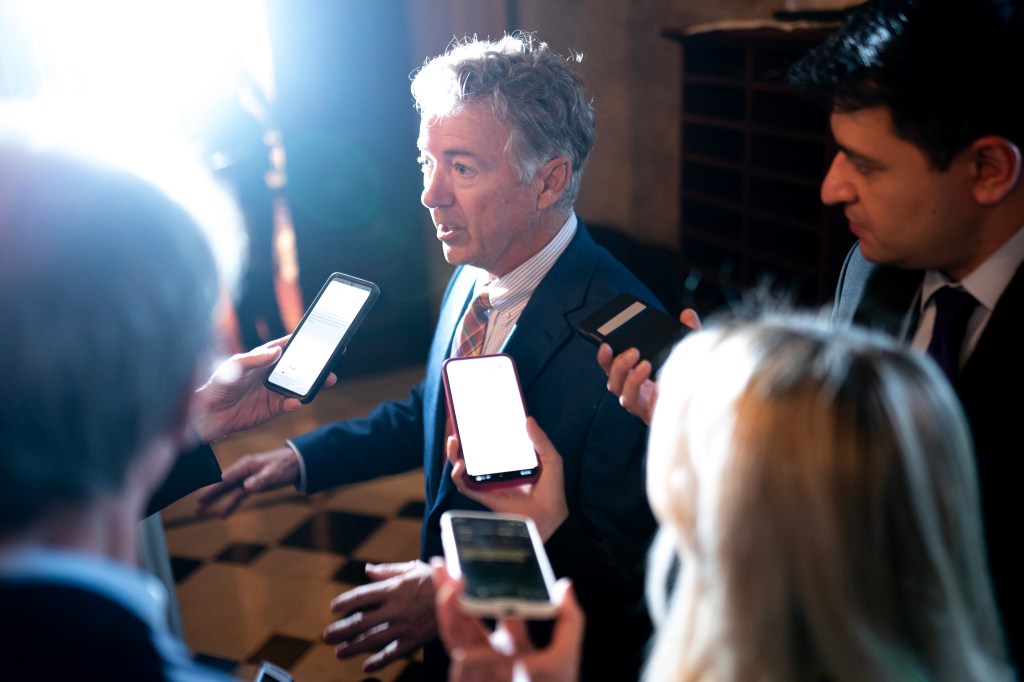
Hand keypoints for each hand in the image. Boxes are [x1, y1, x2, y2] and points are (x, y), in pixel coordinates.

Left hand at [189, 336, 336, 442]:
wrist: (208, 414)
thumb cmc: (218, 384)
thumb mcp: (234, 366)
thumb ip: (255, 358)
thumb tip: (276, 350)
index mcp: (264, 359)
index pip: (287, 347)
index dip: (303, 342)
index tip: (321, 337)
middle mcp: (273, 374)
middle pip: (300, 367)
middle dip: (317, 364)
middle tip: (332, 361)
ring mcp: (275, 392)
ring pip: (300, 386)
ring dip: (314, 384)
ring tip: (327, 381)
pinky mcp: (274, 409)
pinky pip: (290, 404)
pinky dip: (295, 403)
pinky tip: (296, 402)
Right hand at [193, 446, 298, 516]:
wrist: (298, 462)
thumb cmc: (286, 466)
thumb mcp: (274, 474)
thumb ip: (260, 481)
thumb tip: (245, 487)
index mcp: (245, 465)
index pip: (224, 478)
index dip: (211, 489)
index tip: (199, 498)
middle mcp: (243, 470)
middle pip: (222, 484)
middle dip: (208, 495)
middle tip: (195, 507)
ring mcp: (247, 477)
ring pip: (227, 490)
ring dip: (215, 500)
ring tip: (200, 511)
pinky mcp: (253, 484)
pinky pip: (238, 495)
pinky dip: (230, 504)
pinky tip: (222, 514)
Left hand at [323, 560, 437, 672]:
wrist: (462, 598)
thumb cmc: (437, 580)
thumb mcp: (413, 568)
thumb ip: (388, 570)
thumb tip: (368, 570)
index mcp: (394, 588)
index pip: (362, 596)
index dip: (346, 602)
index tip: (334, 608)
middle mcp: (395, 608)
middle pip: (361, 621)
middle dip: (342, 629)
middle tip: (326, 636)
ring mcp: (403, 626)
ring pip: (372, 639)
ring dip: (353, 647)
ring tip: (339, 652)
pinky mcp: (414, 640)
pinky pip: (393, 652)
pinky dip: (379, 660)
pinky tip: (367, 666)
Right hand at [432, 559, 583, 681]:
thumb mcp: (565, 656)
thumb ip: (569, 620)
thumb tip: (565, 583)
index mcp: (512, 646)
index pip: (494, 611)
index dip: (485, 587)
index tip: (479, 564)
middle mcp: (490, 655)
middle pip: (465, 617)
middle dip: (452, 591)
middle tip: (443, 564)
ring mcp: (477, 670)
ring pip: (454, 634)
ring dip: (447, 610)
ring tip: (448, 584)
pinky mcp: (469, 681)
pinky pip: (461, 667)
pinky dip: (463, 654)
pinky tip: (465, 644)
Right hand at [446, 418, 568, 540]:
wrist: (550, 516)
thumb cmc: (552, 489)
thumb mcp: (551, 459)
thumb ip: (540, 440)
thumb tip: (528, 419)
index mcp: (509, 459)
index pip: (490, 442)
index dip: (479, 430)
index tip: (472, 416)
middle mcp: (495, 470)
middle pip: (471, 453)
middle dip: (461, 440)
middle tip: (457, 427)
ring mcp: (488, 483)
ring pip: (463, 468)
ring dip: (453, 455)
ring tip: (454, 442)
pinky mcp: (484, 496)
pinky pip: (465, 486)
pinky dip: (457, 476)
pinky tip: (459, 466)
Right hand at [596, 308, 699, 424]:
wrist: (706, 403)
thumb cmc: (692, 378)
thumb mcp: (691, 352)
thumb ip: (688, 333)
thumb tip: (687, 313)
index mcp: (636, 375)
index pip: (612, 366)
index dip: (605, 357)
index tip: (606, 344)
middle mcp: (635, 391)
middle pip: (613, 382)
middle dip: (618, 365)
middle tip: (633, 351)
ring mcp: (643, 406)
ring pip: (623, 396)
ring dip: (631, 379)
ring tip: (646, 365)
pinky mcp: (653, 415)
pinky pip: (644, 407)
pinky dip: (651, 394)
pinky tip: (661, 384)